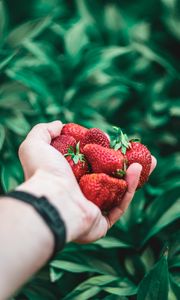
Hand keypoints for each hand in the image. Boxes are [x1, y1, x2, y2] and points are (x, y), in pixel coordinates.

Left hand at [18, 121, 155, 242]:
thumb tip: (60, 125)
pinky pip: (120, 205)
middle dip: (126, 165)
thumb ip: (45, 131)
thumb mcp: (36, 144)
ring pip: (118, 191)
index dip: (105, 152)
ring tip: (148, 160)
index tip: (116, 142)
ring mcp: (92, 208)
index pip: (91, 164)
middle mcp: (80, 193)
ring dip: (133, 176)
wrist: (51, 200)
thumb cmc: (43, 172)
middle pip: (109, 177)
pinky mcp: (101, 222)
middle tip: (140, 153)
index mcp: (68, 178)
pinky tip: (137, 171)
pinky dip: (130, 188)